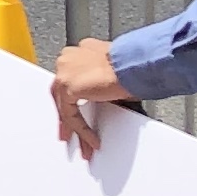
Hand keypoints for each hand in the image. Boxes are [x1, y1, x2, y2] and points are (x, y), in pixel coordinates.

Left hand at [50, 37, 136, 158]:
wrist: (135, 63)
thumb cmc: (132, 64)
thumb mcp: (112, 70)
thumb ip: (99, 78)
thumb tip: (103, 93)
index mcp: (79, 51)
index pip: (69, 78)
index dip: (72, 98)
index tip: (77, 110)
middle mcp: (68, 59)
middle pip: (61, 94)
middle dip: (67, 116)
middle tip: (71, 133)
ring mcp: (65, 72)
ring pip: (64, 107)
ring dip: (74, 128)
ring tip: (82, 144)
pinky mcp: (68, 87)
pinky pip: (71, 115)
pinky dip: (82, 130)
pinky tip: (92, 140)